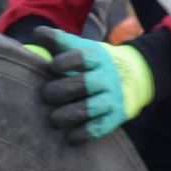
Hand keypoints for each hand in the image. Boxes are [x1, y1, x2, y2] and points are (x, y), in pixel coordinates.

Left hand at [31, 27, 153, 143]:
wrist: (134, 76)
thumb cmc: (95, 63)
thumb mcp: (82, 47)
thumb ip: (59, 42)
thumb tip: (36, 34)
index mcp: (97, 57)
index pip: (82, 57)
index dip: (66, 62)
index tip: (53, 66)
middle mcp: (106, 77)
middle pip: (84, 84)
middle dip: (61, 90)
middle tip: (46, 94)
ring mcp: (112, 98)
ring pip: (91, 108)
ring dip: (69, 114)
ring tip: (54, 118)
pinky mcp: (115, 117)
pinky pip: (99, 128)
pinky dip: (83, 133)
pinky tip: (70, 136)